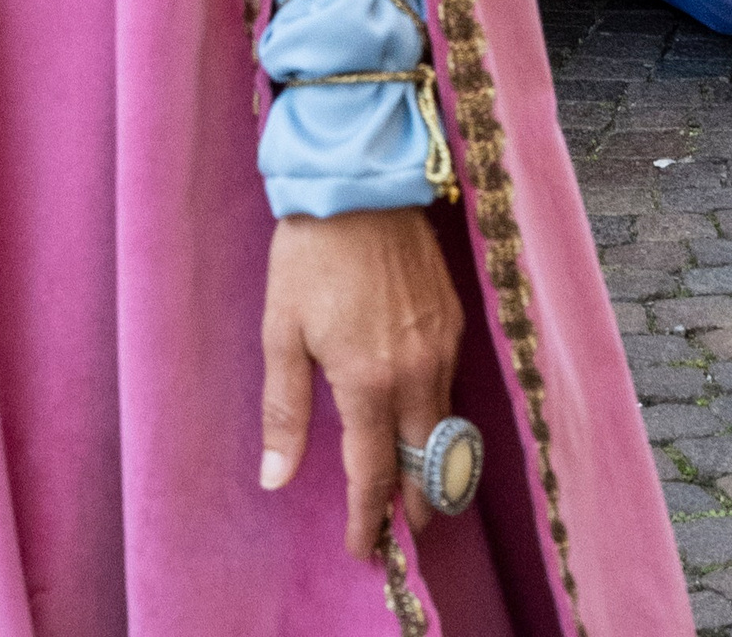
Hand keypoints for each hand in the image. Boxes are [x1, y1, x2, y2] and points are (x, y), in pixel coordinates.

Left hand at [259, 207, 463, 559]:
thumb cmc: (310, 255)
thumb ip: (285, 409)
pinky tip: (419, 416)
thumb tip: (277, 479)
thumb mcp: (281, 331)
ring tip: (412, 485)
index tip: (361, 547)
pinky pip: (451, 385)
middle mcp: (416, 372)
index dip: (367, 518)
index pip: (375, 474)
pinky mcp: (454, 319)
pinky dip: (438, 415)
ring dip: (430, 465)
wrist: (361, 184)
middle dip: (413, 506)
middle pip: (426, 466)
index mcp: (368, 382)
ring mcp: (442, 344)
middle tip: (397, 530)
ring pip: (444, 428)